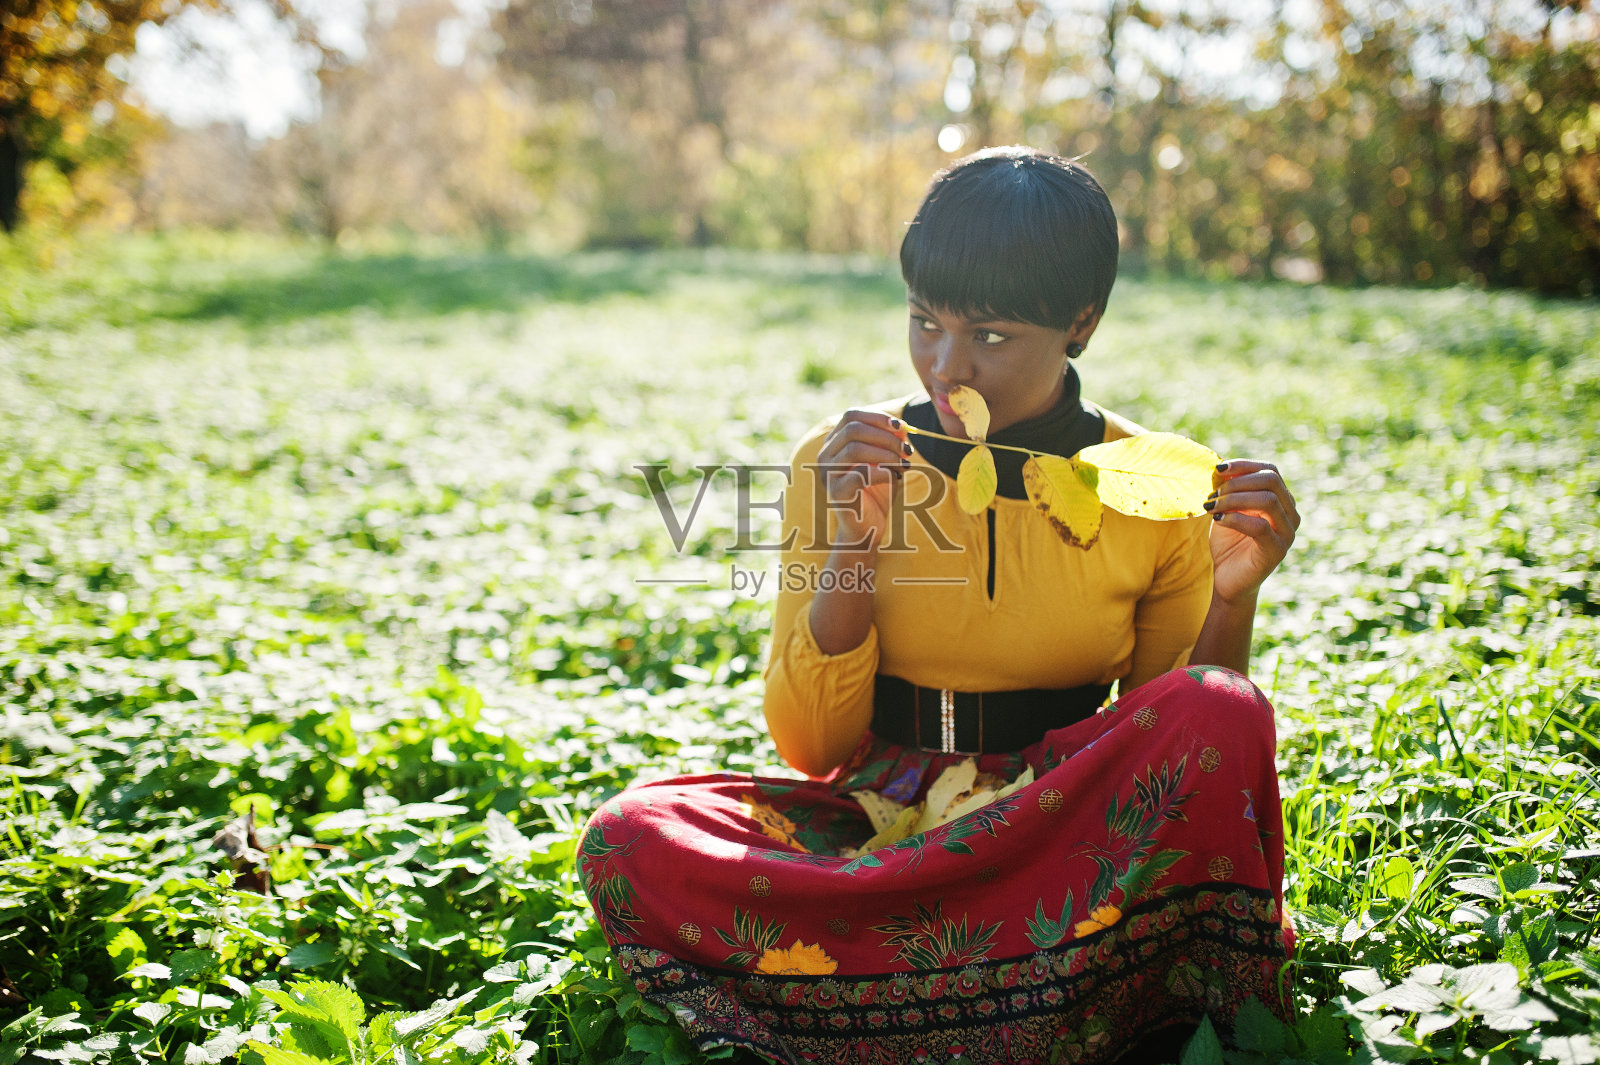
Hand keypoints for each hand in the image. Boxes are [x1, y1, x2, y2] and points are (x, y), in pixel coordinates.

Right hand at [814, 409, 908, 548]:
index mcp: (834, 443)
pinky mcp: (836, 493)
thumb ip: (890, 443)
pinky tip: (895, 479)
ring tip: (903, 465)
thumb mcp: (886, 462)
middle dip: (885, 436)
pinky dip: (883, 473)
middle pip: (852, 429)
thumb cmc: (876, 492)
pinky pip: (860, 474)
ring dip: (886, 454)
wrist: (867, 528)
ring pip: (855, 449)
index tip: (901, 426)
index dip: (877, 417)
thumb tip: (902, 427)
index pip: (851, 416)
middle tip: (907, 449)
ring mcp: (827, 474)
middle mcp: (825, 456)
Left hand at [1205, 460, 1299, 605]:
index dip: (1244, 466)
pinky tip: (1218, 520)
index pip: (1270, 471)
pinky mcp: (1277, 550)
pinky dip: (1236, 518)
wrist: (1228, 580)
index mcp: (1281, 500)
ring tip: (1211, 506)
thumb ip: (1227, 490)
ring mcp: (1287, 533)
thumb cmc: (1228, 543)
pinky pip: (1260, 526)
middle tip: (1213, 494)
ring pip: (1267, 500)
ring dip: (1234, 499)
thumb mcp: (1226, 510)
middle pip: (1271, 481)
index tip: (1217, 469)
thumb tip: (1220, 468)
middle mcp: (1290, 513)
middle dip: (1237, 482)